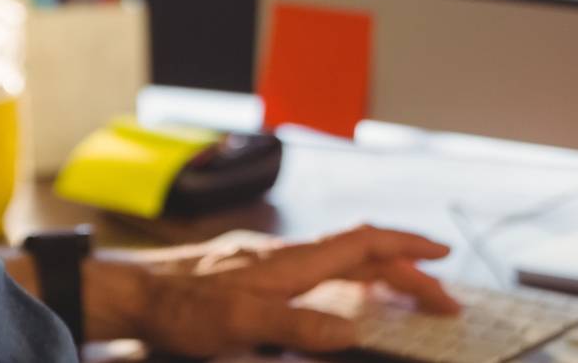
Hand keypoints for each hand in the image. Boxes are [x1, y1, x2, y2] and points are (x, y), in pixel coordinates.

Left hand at [83, 224, 458, 355]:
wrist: (135, 293)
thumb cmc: (183, 308)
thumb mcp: (243, 326)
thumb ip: (298, 329)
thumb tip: (352, 333)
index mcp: (292, 261)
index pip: (363, 244)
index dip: (406, 249)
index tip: (442, 258)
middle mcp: (287, 255)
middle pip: (360, 255)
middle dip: (405, 272)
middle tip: (441, 300)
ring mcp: (270, 262)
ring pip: (339, 261)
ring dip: (378, 276)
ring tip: (406, 296)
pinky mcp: (254, 274)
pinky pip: (317, 271)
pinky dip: (346, 282)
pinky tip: (342, 299)